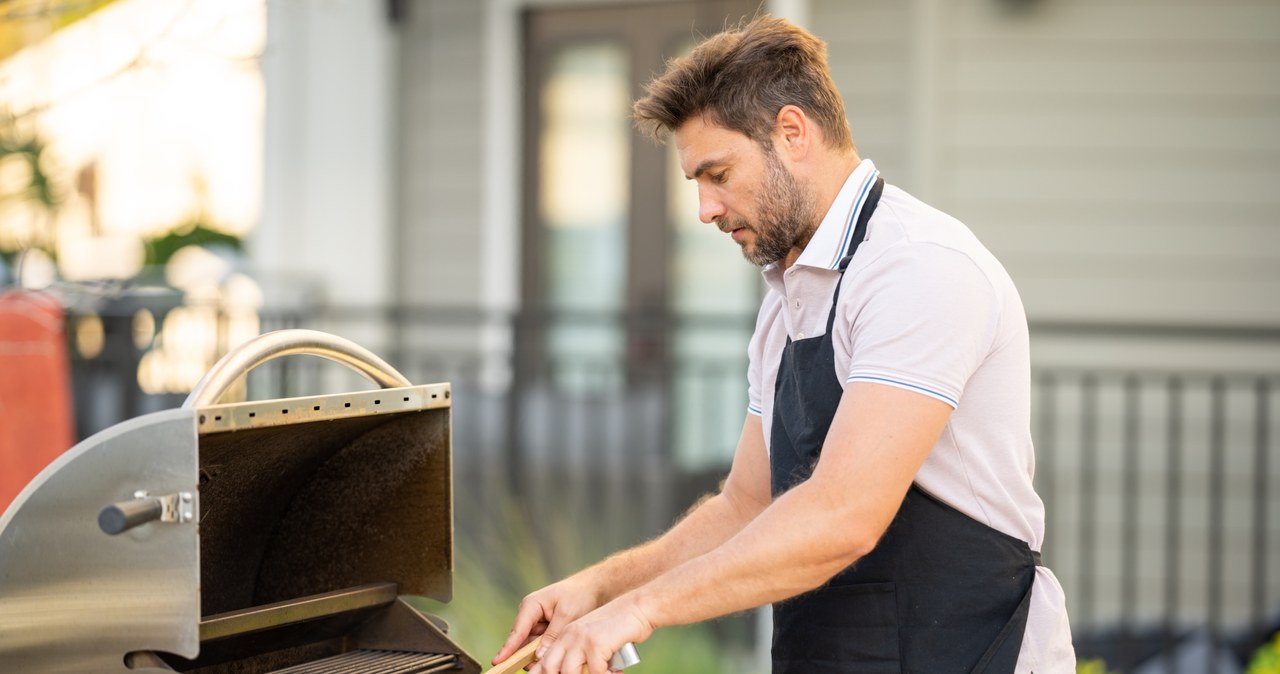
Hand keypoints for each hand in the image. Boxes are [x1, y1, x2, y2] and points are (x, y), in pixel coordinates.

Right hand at [493, 574, 603, 666]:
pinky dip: (547, 652)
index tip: (498, 661)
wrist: (594, 588)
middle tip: (536, 669)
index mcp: (531, 605)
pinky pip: (542, 646)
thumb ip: (552, 635)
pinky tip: (556, 656)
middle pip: (522, 642)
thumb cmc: (580, 595)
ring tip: (550, 661)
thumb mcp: (567, 614)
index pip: (517, 631)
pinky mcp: (546, 630)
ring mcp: (537, 623)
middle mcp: (530, 615)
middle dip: (526, 656)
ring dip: (539, 655)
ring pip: (532, 647)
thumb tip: (539, 655)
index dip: (508, 648)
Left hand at [528, 594, 653, 673]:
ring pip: (568, 673)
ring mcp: (581, 639)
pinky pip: (594, 673)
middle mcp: (569, 636)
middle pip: (548, 669)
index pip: (544, 661)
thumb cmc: (619, 627)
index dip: (540, 673)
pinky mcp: (596, 643)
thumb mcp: (593, 639)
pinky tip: (615, 673)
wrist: (638, 608)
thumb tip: (570, 670)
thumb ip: (579, 655)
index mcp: (565, 635)